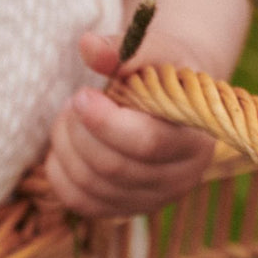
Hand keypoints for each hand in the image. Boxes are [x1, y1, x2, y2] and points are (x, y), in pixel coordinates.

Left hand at [44, 28, 216, 217]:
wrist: (175, 104)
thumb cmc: (167, 75)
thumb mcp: (158, 53)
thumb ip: (127, 49)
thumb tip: (88, 46)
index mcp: (196, 140)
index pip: (146, 143)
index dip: (106, 122)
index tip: (81, 96)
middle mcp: (178, 180)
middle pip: (112, 167)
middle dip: (80, 132)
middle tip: (72, 101)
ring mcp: (150, 202)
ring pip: (90, 187)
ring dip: (66, 148)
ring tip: (68, 117)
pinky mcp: (122, 211)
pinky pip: (79, 202)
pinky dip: (60, 172)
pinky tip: (63, 144)